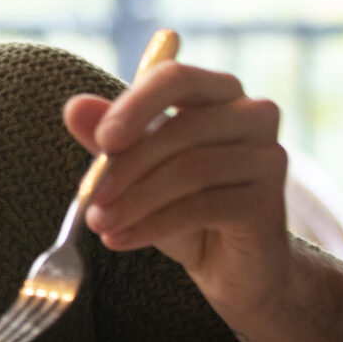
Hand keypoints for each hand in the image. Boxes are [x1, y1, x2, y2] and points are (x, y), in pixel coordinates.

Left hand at [65, 61, 288, 313]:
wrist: (227, 264)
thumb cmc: (179, 204)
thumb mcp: (137, 168)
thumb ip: (109, 136)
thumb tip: (74, 107)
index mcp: (217, 91)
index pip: (176, 77)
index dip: (136, 105)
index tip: (102, 140)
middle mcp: (252, 114)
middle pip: (184, 127)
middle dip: (127, 165)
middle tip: (88, 198)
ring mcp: (268, 155)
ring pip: (192, 169)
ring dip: (135, 200)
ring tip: (100, 224)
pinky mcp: (268, 200)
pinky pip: (203, 206)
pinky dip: (154, 224)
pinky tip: (121, 240)